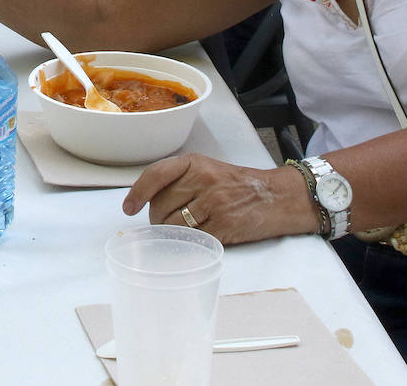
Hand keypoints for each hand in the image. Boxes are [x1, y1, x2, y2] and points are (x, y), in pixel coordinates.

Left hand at [123, 154, 319, 245]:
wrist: (278, 196)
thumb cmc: (238, 185)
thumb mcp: (207, 170)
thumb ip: (178, 180)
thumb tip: (145, 201)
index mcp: (194, 163)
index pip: (155, 175)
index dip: (137, 193)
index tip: (128, 208)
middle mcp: (202, 179)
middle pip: (160, 205)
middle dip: (159, 218)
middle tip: (170, 222)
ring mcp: (214, 203)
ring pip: (174, 224)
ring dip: (173, 233)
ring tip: (186, 230)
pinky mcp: (224, 225)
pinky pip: (193, 238)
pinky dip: (191, 242)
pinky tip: (199, 238)